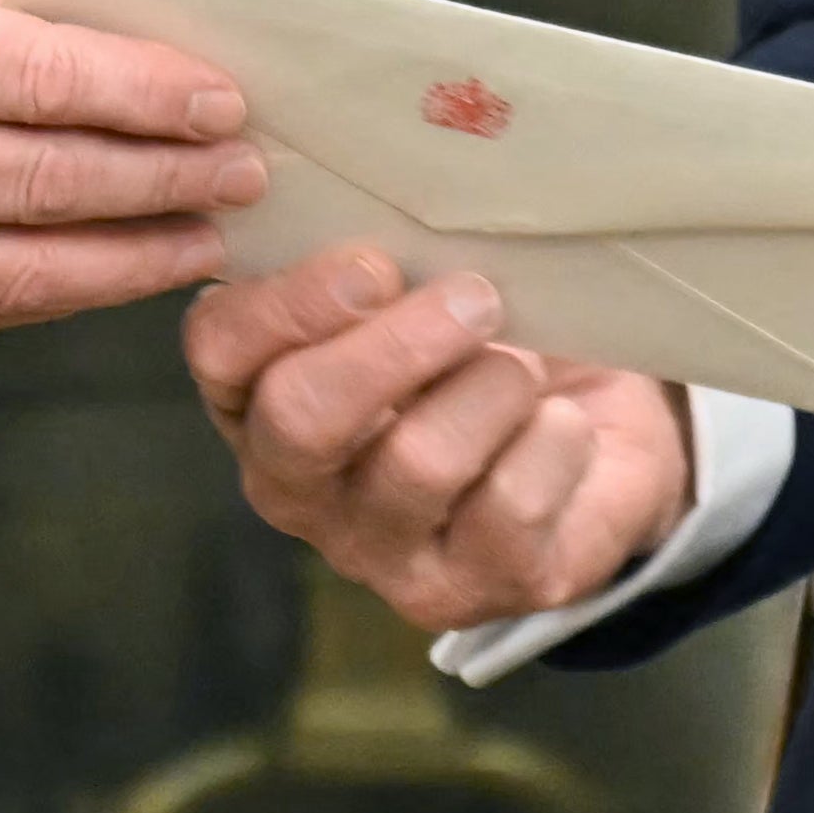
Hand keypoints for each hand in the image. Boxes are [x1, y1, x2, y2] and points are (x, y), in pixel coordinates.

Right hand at [0, 0, 261, 333]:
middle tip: (250, 170)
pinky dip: (54, 293)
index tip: (225, 97)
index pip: (45, 75)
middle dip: (170, 177)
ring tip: (208, 236)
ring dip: (134, 255)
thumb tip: (98, 24)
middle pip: (52, 176)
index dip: (151, 93)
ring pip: (25, 266)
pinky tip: (112, 273)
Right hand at [188, 248, 696, 637]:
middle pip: (303, 418)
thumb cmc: (481, 347)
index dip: (290, 303)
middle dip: (397, 347)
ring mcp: (378, 551)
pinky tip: (561, 427)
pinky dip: (550, 445)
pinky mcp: (468, 591)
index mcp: (258, 394)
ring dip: (490, 388)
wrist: (592, 442)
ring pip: (417, 463)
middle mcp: (297, 485)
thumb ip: (380, 263)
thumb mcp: (419, 290)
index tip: (376, 264)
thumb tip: (397, 220)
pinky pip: (508, 507)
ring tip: (523, 367)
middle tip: (476, 298)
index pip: (221, 348)